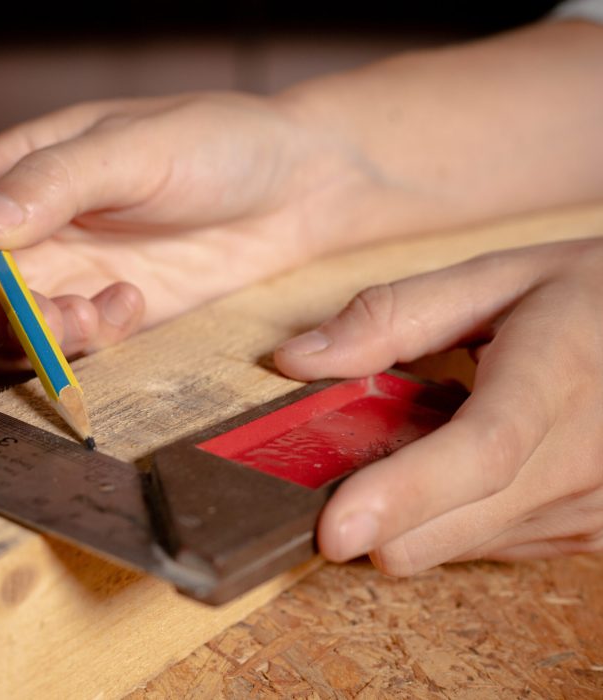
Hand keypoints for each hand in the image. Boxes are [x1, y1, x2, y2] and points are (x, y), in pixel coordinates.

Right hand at [0, 92, 375, 368]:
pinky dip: (78, 346)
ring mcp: (58, 277)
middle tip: (47, 312)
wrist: (294, 192)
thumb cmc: (218, 143)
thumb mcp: (137, 146)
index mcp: (13, 167)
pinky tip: (131, 307)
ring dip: (29, 339)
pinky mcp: (97, 317)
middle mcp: (23, 228)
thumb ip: (55, 181)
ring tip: (97, 317)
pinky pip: (53, 351)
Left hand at [274, 238, 602, 573]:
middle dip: (374, 506)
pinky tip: (474, 460)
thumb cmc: (587, 299)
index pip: (480, 452)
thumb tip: (293, 359)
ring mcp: (591, 510)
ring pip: (452, 548)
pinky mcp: (588, 537)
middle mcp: (584, 461)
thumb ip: (390, 315)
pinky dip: (455, 513)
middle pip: (444, 532)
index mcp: (559, 377)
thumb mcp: (495, 279)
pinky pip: (484, 546)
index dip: (402, 494)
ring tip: (442, 435)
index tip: (334, 530)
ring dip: (417, 508)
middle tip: (350, 454)